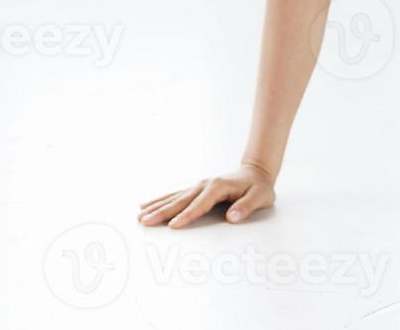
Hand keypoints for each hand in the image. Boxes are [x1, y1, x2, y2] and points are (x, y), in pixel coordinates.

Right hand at [136, 162, 275, 227]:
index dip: (186, 216)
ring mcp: (198, 185)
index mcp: (218, 187)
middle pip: (180, 201)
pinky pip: (174, 195)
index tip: (172, 227)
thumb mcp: (260, 197)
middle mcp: (205, 184)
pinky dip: (160, 200)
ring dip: (156, 207)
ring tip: (139, 216)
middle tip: (144, 222)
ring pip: (174, 198)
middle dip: (162, 212)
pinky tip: (146, 205)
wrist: (255, 172)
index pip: (199, 205)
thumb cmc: (259, 188)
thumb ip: (246, 207)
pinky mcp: (195, 189)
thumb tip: (233, 218)